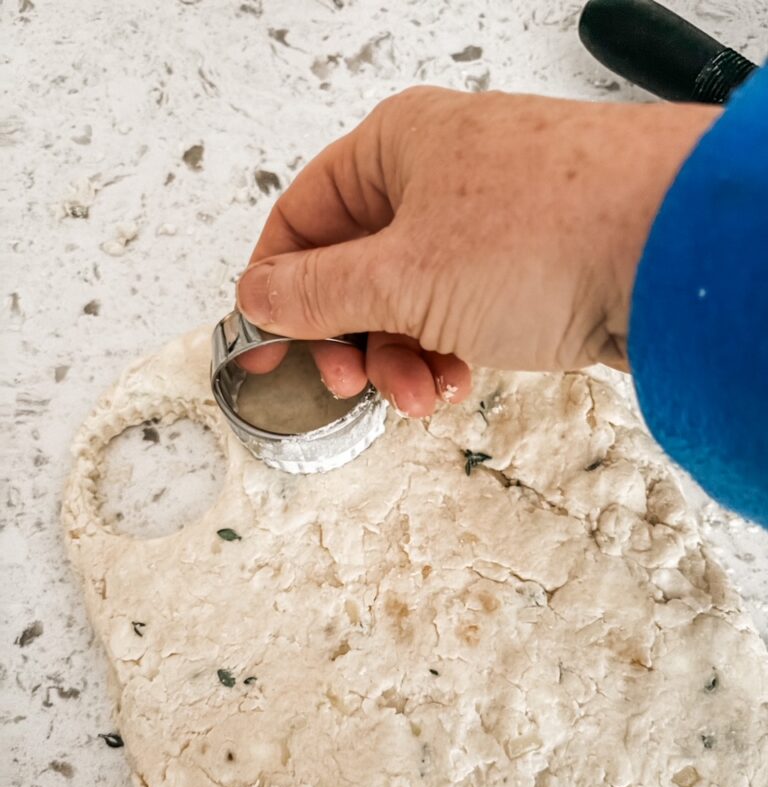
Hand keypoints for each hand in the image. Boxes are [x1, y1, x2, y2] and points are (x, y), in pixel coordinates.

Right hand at [237, 86, 717, 414]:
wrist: (673, 254)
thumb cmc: (549, 233)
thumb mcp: (403, 277)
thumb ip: (318, 295)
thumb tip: (257, 298)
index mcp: (392, 150)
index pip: (299, 222)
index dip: (272, 293)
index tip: (263, 353)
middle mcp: (435, 178)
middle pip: (353, 271)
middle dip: (350, 341)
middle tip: (352, 386)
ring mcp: (483, 223)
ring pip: (407, 301)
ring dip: (402, 358)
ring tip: (422, 393)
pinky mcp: (523, 265)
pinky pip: (457, 313)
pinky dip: (447, 351)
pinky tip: (460, 378)